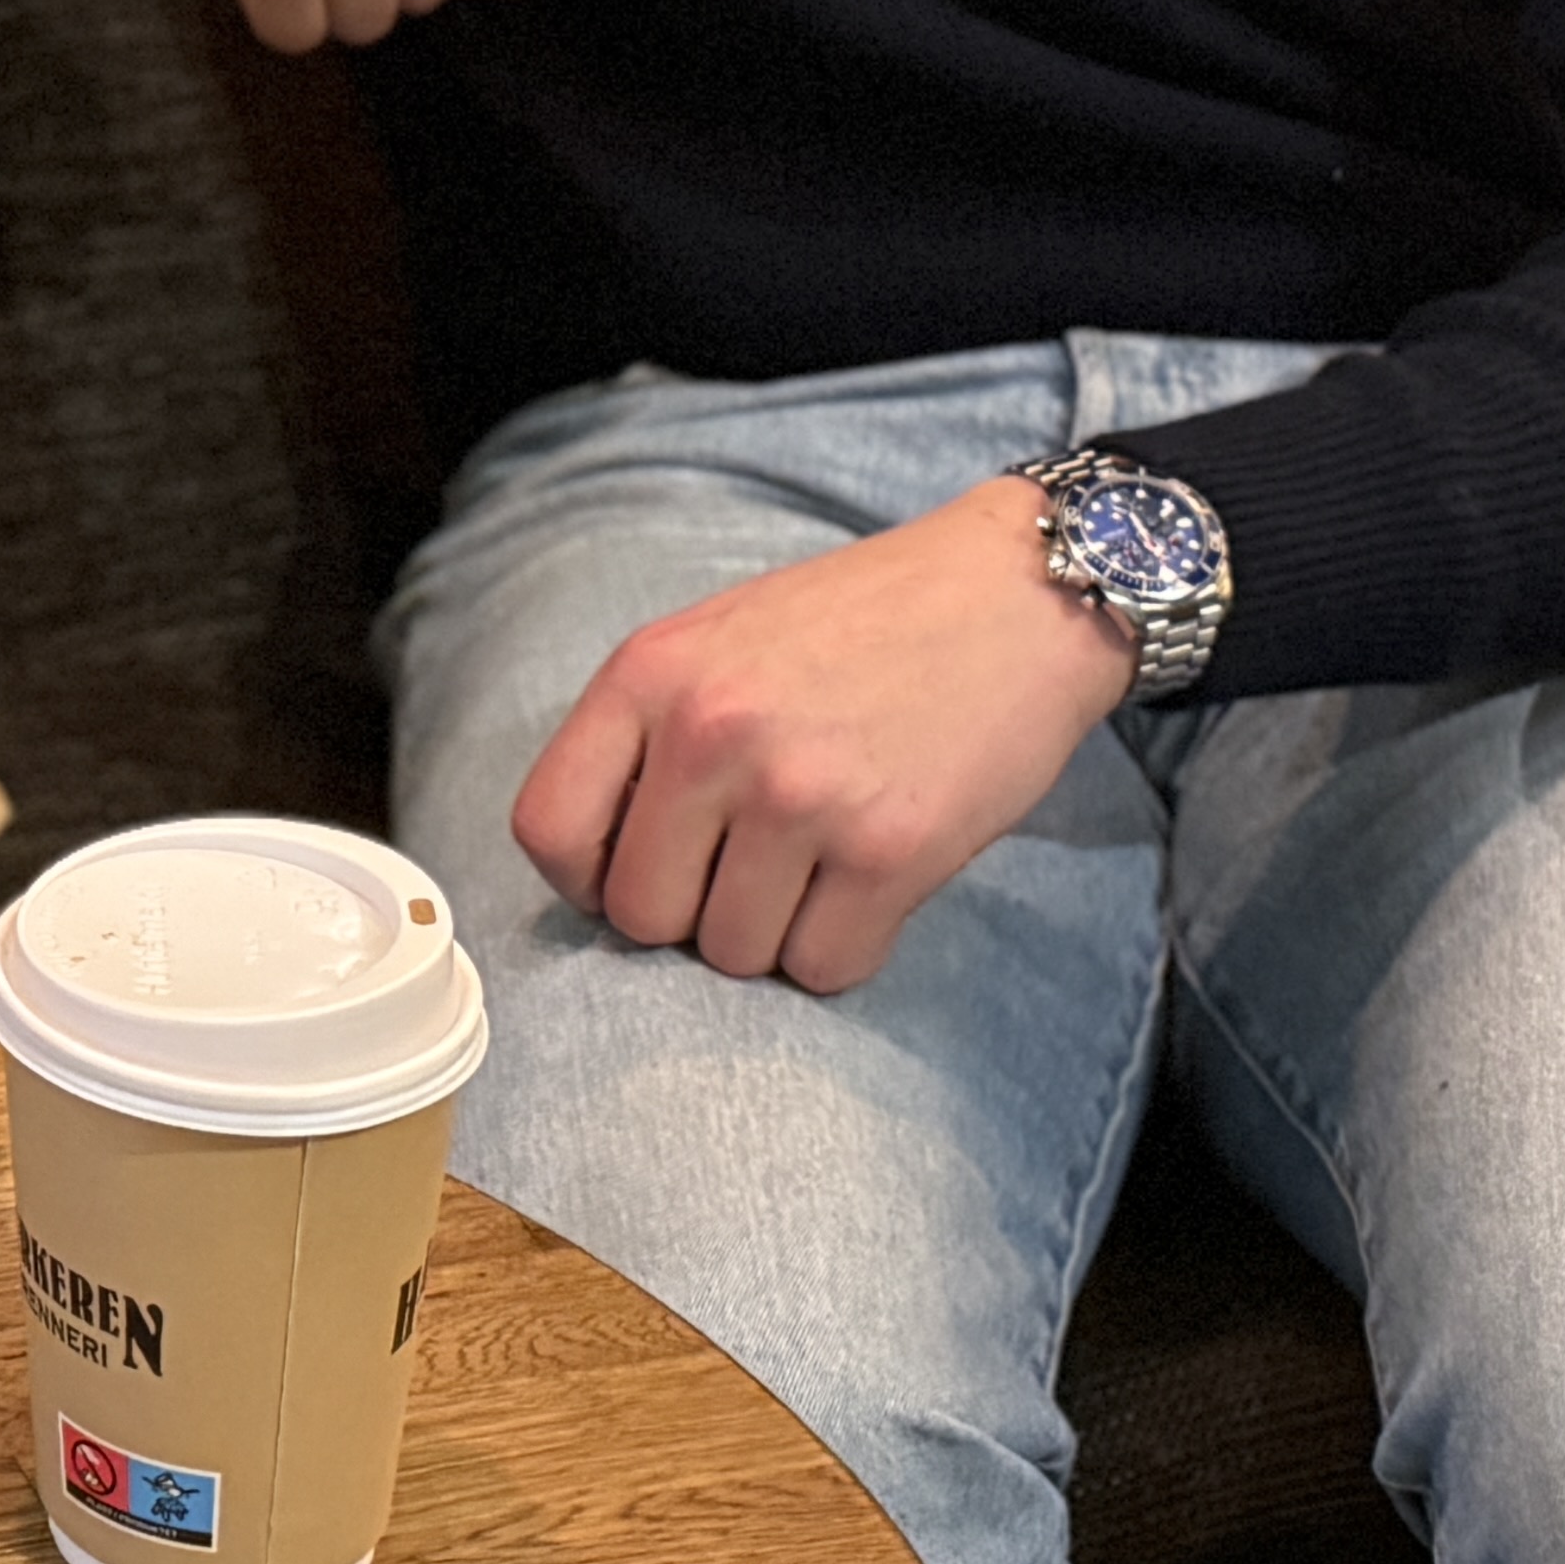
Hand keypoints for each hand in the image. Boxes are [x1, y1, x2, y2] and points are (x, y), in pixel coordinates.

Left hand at [507, 478, 1135, 992]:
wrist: (1016, 596)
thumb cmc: (861, 625)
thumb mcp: (719, 641)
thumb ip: (647, 736)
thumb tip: (597, 868)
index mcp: (651, 673)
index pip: (547, 831)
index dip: (588, 876)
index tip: (643, 865)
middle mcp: (712, 733)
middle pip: (641, 915)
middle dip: (692, 910)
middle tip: (752, 862)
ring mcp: (801, 796)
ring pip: (734, 954)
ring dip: (774, 930)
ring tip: (821, 853)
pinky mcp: (889, 853)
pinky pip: (824, 968)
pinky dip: (844, 945)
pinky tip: (871, 877)